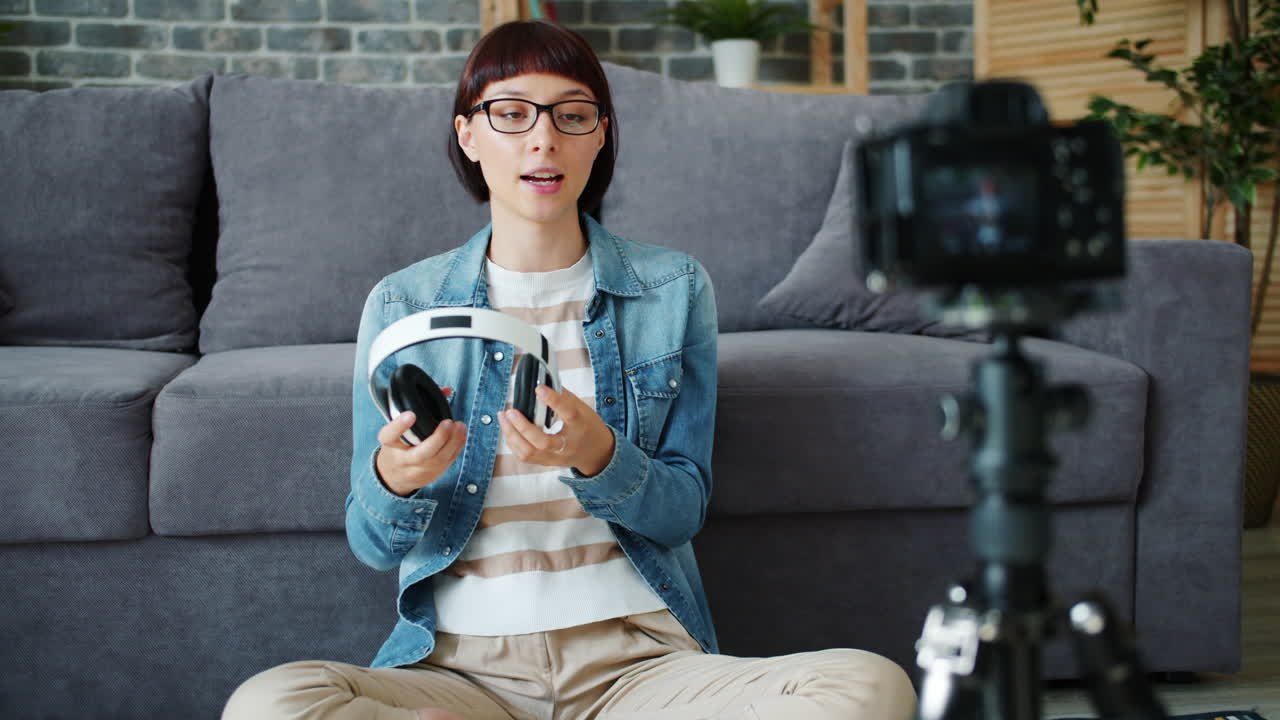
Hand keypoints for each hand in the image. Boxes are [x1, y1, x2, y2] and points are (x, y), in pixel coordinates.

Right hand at [375, 388, 466, 496]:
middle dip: (438, 438)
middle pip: (420, 454)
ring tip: (460, 426)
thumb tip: (445, 390)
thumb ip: (418, 407)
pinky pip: (447, 462)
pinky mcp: (431, 474)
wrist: (393, 476)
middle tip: (448, 422)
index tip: (411, 414)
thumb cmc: (398, 444)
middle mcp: (402, 459)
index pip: (390, 435)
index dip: (399, 426)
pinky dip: (457, 447)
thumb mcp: (397, 428)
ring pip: (437, 460)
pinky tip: (461, 434)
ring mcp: (418, 470)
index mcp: (390, 444)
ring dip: (453, 442)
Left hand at [498, 385, 614, 475]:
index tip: (538, 388)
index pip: (568, 413)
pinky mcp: (547, 462)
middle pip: (544, 442)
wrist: (597, 453)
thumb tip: (543, 382)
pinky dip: (513, 442)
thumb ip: (563, 397)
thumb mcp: (583, 408)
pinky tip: (509, 430)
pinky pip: (525, 456)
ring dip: (512, 435)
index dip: (553, 400)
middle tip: (511, 411)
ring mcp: (557, 457)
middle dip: (523, 427)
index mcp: (580, 425)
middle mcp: (568, 444)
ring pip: (530, 453)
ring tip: (503, 418)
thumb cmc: (588, 427)